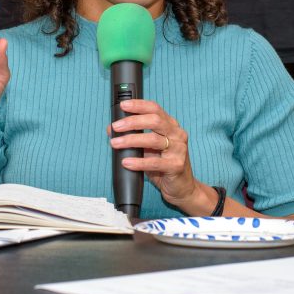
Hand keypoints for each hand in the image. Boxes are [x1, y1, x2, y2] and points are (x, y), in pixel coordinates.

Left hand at [108, 98, 215, 213]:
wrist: (182, 187)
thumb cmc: (163, 165)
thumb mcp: (147, 148)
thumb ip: (133, 137)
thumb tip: (111, 128)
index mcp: (171, 126)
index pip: (155, 109)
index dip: (139, 105)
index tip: (123, 106)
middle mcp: (177, 134)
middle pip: (155, 120)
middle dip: (133, 121)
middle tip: (116, 126)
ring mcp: (179, 149)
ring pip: (153, 140)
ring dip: (131, 140)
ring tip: (115, 143)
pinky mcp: (176, 166)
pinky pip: (155, 162)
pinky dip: (138, 162)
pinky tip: (126, 162)